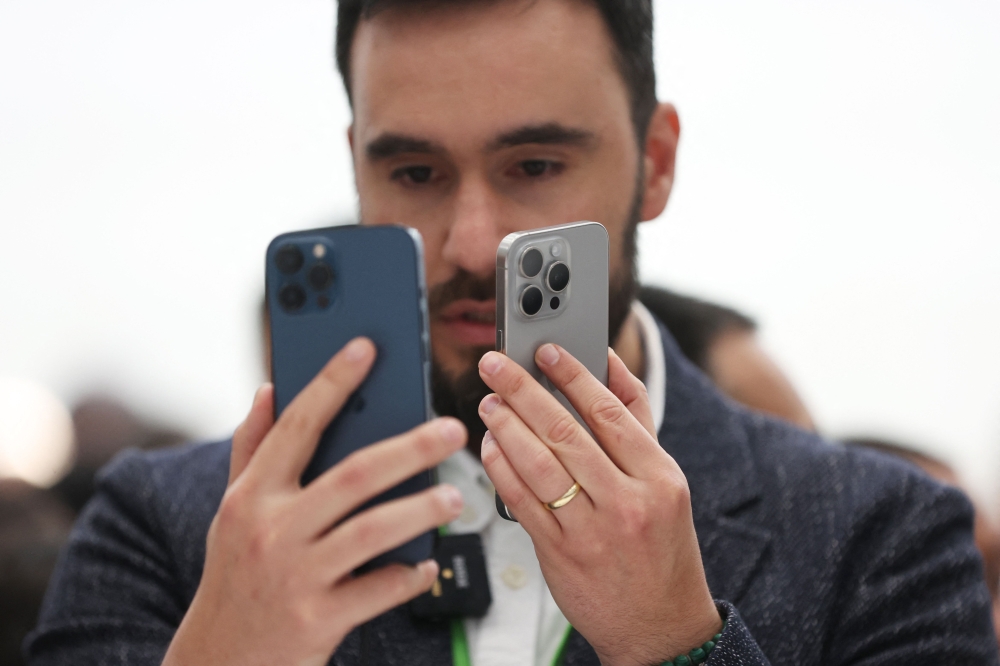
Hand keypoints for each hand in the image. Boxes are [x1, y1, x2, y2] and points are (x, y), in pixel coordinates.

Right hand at [163, 338, 466, 665]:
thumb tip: (269, 389)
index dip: (333, 383)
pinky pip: (378, 590)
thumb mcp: (231, 511)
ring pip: (372, 530)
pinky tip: (428, 564)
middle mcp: (271, 530)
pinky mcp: (317, 620)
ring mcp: (295, 576)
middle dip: (409, 447)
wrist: (218, 662)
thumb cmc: (235, 575)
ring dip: (420, 509)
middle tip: (452, 430)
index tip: (367, 348)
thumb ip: (251, 449)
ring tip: (454, 497)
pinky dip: (409, 575)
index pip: (297, 427)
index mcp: (252, 495)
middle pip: (352, 474)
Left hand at [478, 345, 719, 665]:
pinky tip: (489, 448)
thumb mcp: (666, 483)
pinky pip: (523, 504)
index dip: (572, 374)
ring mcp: (594, 531)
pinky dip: (501, 470)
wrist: (660, 627)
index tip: (545, 350)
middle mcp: (628, 502)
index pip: (609, 411)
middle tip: (496, 365)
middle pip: (566, 432)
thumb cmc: (661, 546)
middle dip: (524, 391)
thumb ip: (637, 422)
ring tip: (488, 403)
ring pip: (540, 465)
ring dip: (506, 427)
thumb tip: (608, 363)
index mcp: (659, 477)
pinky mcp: (562, 556)